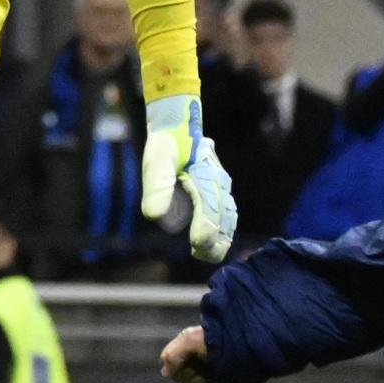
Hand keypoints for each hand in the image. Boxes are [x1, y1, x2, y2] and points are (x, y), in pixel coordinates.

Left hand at [141, 96, 238, 262]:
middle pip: (222, 216)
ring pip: (228, 216)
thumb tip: (155, 216)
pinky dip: (223, 229)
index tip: (198, 244)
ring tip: (208, 255)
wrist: (178, 127)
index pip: (209, 207)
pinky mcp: (218, 191)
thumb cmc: (165, 146)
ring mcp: (221, 186)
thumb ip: (157, 187)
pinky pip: (226, 213)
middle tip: (202, 254)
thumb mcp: (156, 162)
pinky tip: (214, 244)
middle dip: (215, 238)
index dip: (205, 227)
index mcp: (205, 175)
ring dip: (221, 237)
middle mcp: (218, 182)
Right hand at [159, 324, 223, 382]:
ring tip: (210, 372)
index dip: (175, 363)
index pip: (169, 362)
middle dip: (187, 373)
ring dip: (198, 380)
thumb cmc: (214, 340)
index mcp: (185, 346)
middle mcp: (193, 360)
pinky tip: (216, 379)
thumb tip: (165, 373)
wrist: (239, 347)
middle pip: (178, 377)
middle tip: (199, 365)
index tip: (185, 357)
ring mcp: (204, 372)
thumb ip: (170, 355)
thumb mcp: (188, 340)